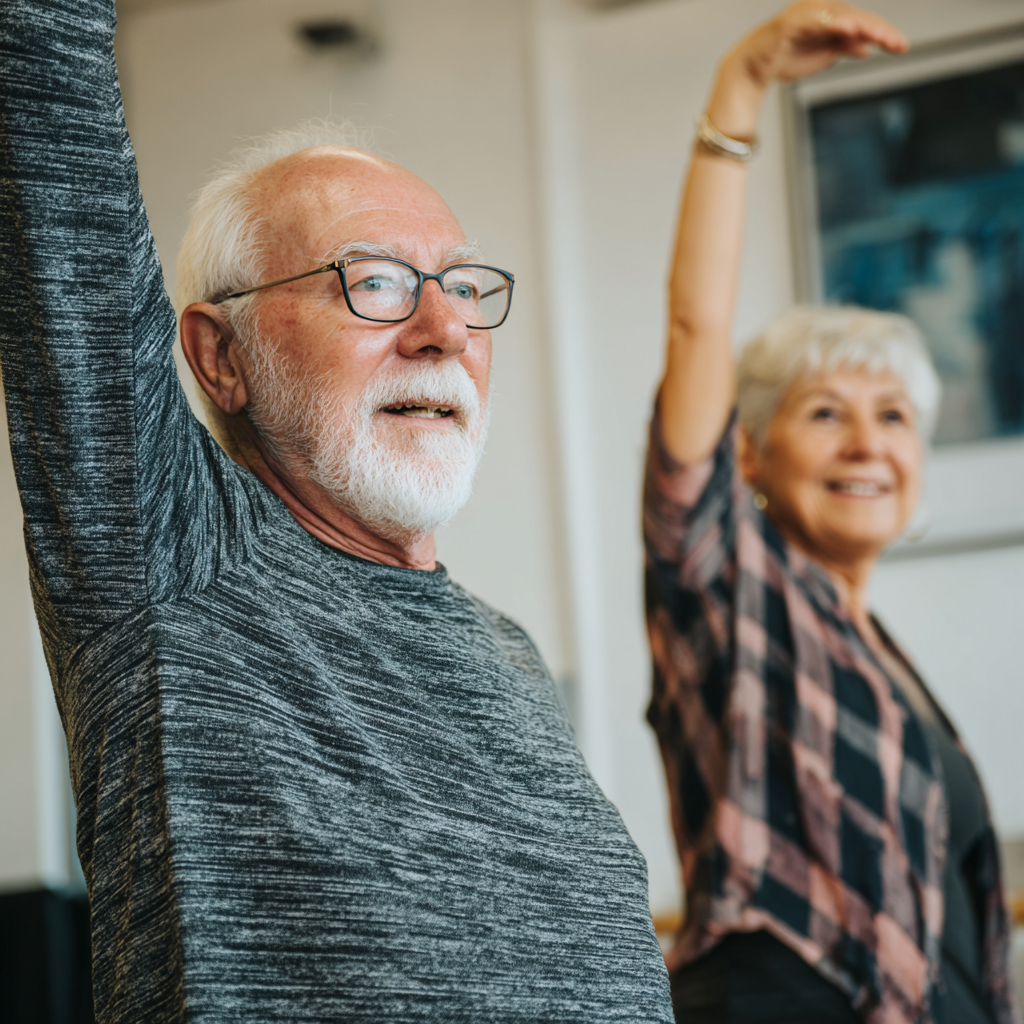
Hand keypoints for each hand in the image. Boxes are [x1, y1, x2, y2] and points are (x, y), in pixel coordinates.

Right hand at [728, 1, 907, 88]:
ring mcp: (807, 13)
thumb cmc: (786, 57)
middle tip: (897, 44)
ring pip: (841, 16)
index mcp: (832, 17)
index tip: (902, 47)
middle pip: (858, 17)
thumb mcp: (824, 55)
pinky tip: (848, 27)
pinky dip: (832, 22)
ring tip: (880, 37)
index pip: (863, 24)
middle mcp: (822, 10)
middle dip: (879, 31)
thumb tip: (867, 48)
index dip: (884, 34)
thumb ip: (845, 47)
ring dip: (862, 26)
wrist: (753, 68)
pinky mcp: (791, 22)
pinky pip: (815, 20)